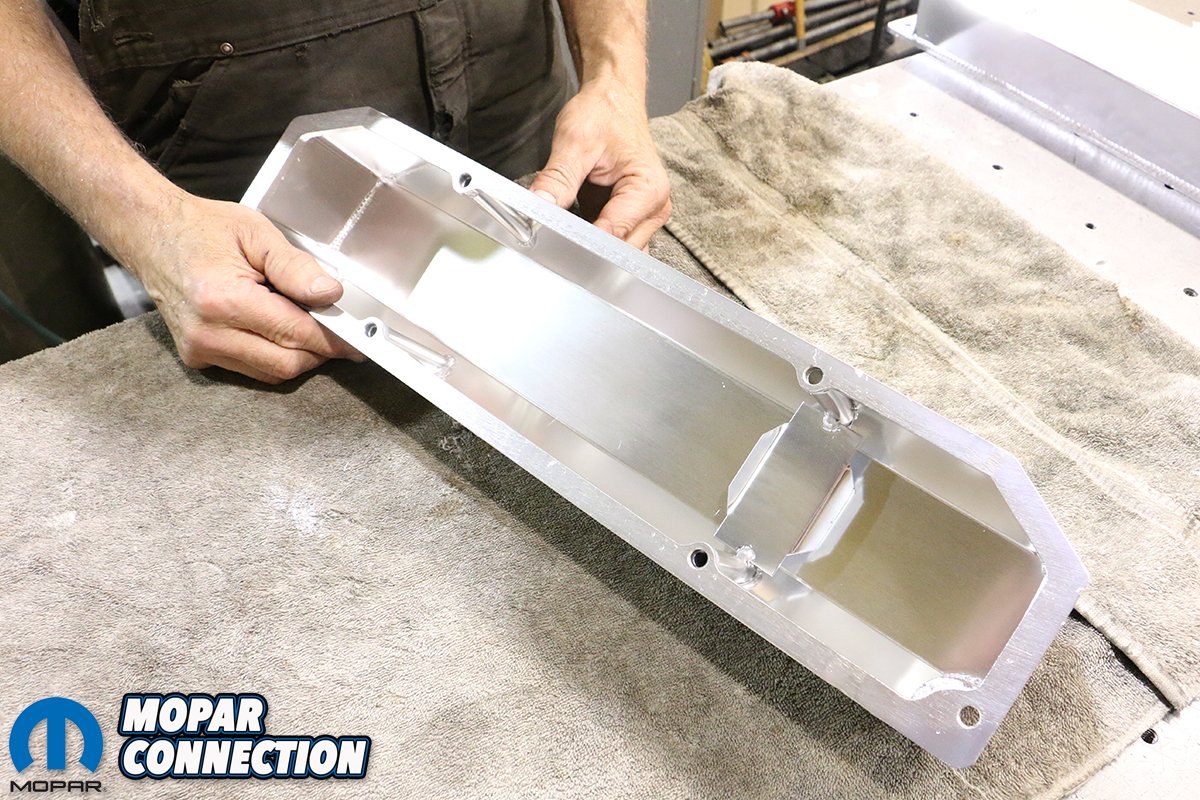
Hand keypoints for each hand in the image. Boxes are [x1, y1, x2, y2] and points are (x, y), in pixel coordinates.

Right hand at [130, 194, 360, 383]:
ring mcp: (200, 349)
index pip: (296, 335)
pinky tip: (277, 330)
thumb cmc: (201, 228)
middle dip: (320, 351)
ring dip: (298, 355)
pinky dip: (274, 357)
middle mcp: (208, 333)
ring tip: (305, 324)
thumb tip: (331, 294)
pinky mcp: (197, 357)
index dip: (333, 339)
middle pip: (287, 364)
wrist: (150, 234)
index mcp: (223, 300)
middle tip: (338, 331)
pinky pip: (251, 370)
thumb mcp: (256, 234)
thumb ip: (295, 267)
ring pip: (271, 373)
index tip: (358, 339)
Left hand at [530, 76, 671, 249]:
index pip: (614, 233)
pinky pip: (613, 243)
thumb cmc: (605, 113)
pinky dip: (592, 242)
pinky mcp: (631, 219)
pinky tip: (573, 231)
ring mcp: (644, 217)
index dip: (583, 240)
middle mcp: (654, 207)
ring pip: (617, 253)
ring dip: (591, 248)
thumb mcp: (574, 141)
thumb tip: (539, 207)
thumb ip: (558, 178)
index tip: (554, 238)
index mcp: (648, 189)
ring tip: (563, 234)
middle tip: (553, 238)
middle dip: (587, 248)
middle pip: (619, 250)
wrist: (614, 99)